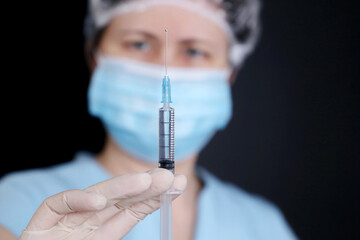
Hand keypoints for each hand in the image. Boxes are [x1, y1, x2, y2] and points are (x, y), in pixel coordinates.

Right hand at [19, 168, 186, 239]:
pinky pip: (60, 203)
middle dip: (145, 187)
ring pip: (97, 195)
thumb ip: (119, 226)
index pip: (132, 210)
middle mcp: (89, 219)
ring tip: (145, 181)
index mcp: (103, 229)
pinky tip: (99, 201)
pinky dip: (79, 200)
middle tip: (168, 176)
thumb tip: (144, 212)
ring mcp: (68, 217)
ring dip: (122, 187)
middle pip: (120, 199)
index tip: (176, 185)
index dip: (154, 196)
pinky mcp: (44, 218)